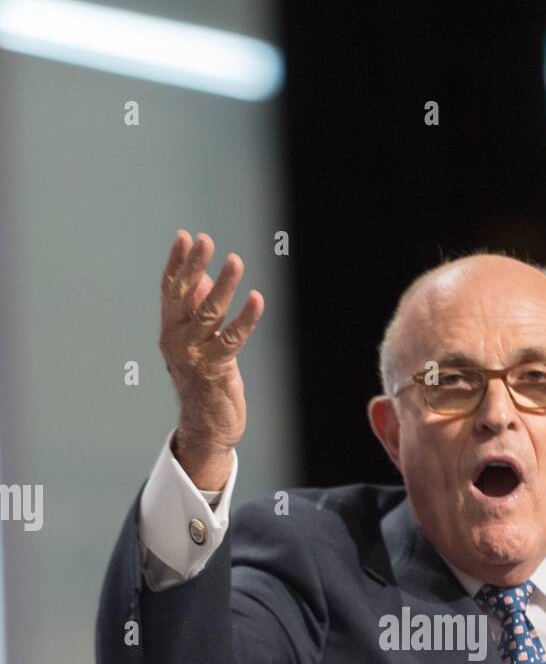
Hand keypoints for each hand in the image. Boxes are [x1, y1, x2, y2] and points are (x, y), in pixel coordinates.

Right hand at [159, 230, 263, 486]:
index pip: (170, 289)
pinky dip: (246, 318)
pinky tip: (257, 299)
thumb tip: (204, 280)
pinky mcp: (215, 370)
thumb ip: (199, 313)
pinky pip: (232, 339)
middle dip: (195, 266)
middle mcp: (177, 340)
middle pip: (184, 296)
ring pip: (208, 314)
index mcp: (170, 329)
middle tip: (206, 241)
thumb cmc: (204, 381)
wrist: (206, 427)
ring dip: (223, 286)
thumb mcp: (199, 343)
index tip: (185, 236)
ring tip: (235, 261)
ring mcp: (194, 356)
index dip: (177, 262)